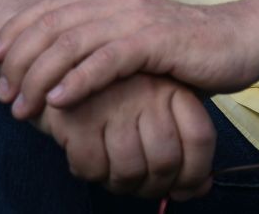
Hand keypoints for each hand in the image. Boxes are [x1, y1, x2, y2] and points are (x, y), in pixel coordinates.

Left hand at [0, 0, 258, 118]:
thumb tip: (64, 70)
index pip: (51, 9)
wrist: (245, 40)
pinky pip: (107, 60)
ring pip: (72, 44)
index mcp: (112, 3)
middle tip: (2, 93)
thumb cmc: (192, 52)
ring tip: (23, 107)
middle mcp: (119, 5)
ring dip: (40, 77)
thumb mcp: (140, 47)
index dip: (15, 30)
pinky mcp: (157, 41)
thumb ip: (105, 50)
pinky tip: (59, 102)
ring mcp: (138, 21)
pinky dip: (78, 81)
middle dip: (18, 60)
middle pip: (52, 26)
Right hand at [38, 72, 215, 200]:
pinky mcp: (78, 115)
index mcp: (173, 86)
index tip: (179, 188)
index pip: (201, 138)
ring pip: (130, 170)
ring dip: (120, 184)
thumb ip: (182, 149)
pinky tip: (90, 161)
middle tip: (139, 186)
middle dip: (152, 187)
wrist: (57, 67)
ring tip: (113, 175)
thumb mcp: (154, 113)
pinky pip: (93, 168)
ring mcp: (114, 101)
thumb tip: (201, 190)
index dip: (193, 174)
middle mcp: (149, 89)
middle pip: (166, 162)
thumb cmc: (112, 99)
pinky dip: (91, 173)